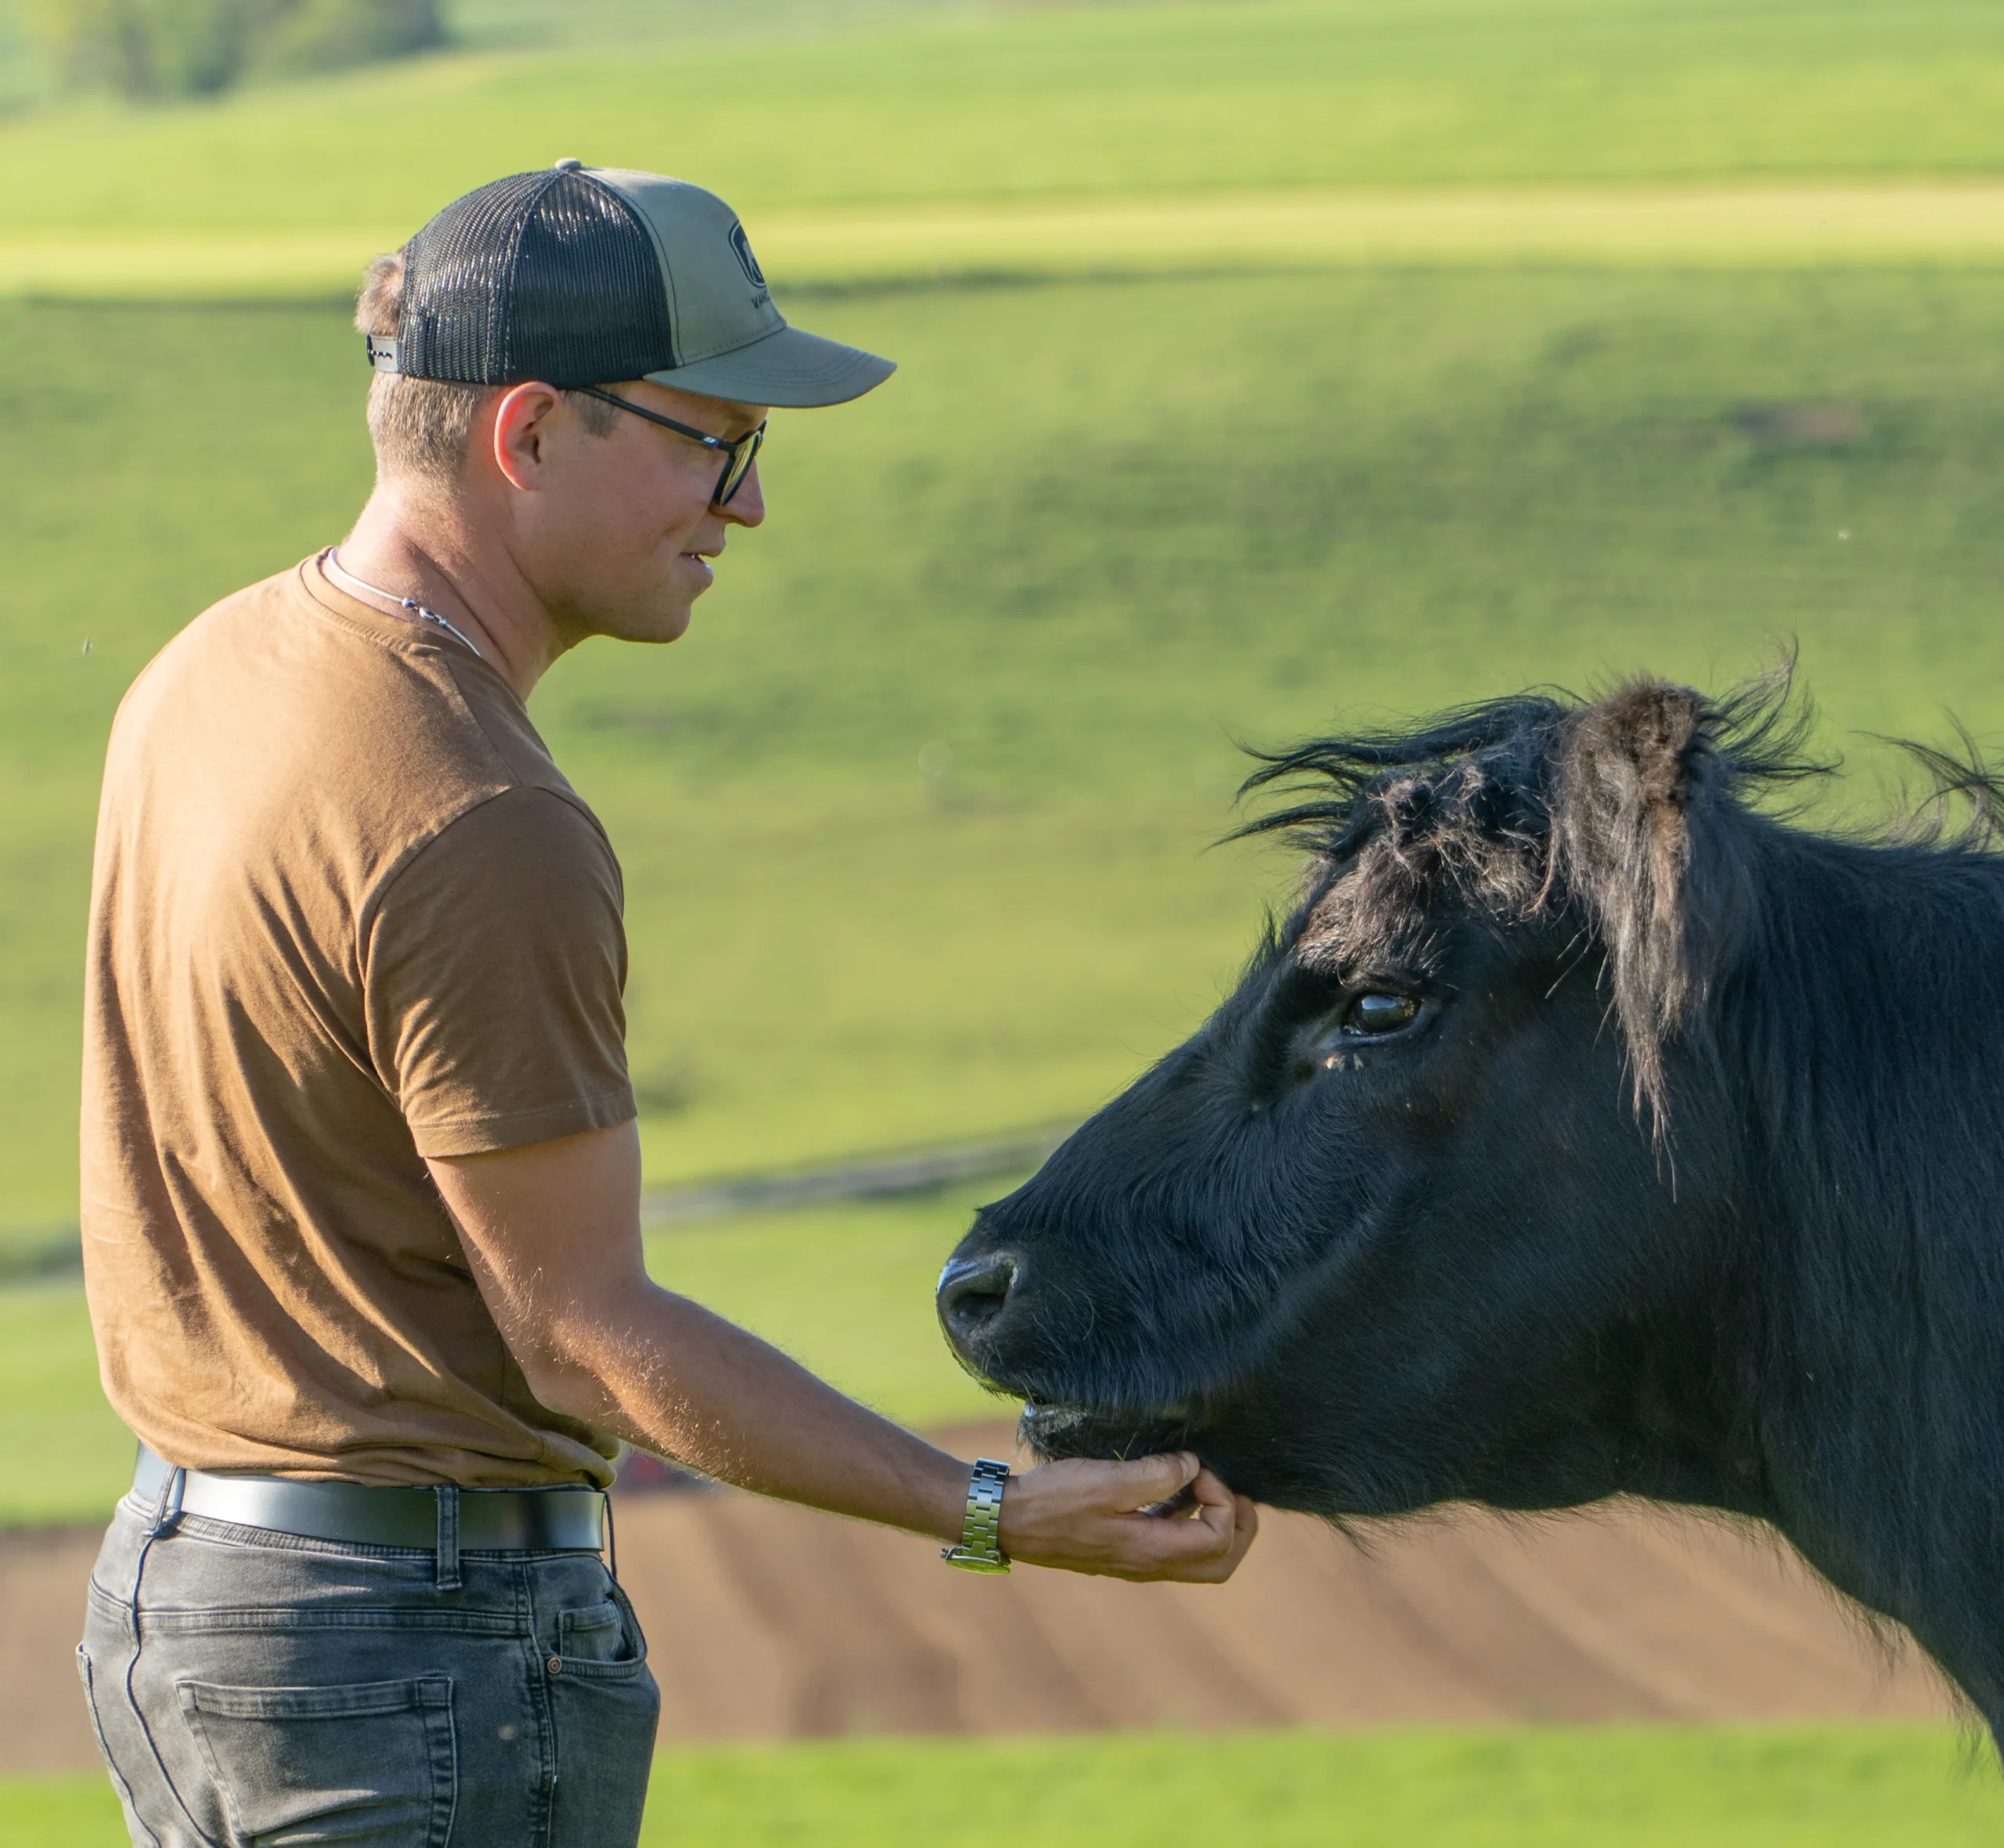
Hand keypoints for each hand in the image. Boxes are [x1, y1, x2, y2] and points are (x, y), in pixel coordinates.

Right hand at [995, 1451, 1258, 1582]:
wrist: (1009, 1520)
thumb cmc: (1054, 1500)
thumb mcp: (1108, 1480)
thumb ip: (1157, 1475)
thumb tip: (1192, 1466)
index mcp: (1151, 1551)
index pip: (1218, 1539)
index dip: (1222, 1499)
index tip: (1197, 1467)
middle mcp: (1149, 1565)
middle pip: (1219, 1564)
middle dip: (1240, 1527)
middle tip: (1235, 1490)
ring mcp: (1136, 1561)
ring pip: (1198, 1559)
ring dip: (1216, 1524)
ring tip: (1208, 1485)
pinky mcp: (1123, 1549)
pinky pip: (1172, 1545)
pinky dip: (1187, 1521)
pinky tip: (1174, 1490)